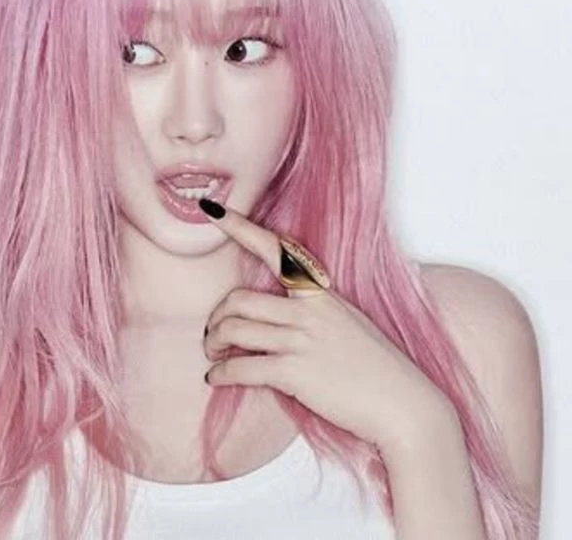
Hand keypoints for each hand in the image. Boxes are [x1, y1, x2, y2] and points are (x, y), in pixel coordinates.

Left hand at [200, 200, 453, 453]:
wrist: (404, 406)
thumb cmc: (376, 368)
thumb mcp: (347, 322)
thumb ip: (314, 312)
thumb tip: (277, 317)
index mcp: (320, 293)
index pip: (276, 250)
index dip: (240, 227)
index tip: (212, 210)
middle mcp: (309, 310)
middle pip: (239, 299)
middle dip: (217, 315)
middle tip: (213, 333)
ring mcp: (301, 340)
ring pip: (234, 329)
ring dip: (214, 342)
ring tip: (214, 354)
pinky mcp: (295, 372)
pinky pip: (241, 366)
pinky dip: (221, 373)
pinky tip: (216, 378)